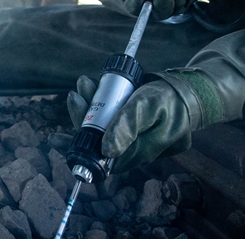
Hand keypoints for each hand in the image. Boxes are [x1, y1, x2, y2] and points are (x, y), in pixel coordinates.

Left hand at [70, 74, 195, 171]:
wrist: (189, 93)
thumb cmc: (169, 98)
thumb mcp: (148, 105)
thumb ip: (128, 125)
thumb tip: (107, 151)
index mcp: (140, 151)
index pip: (102, 158)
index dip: (78, 148)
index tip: (55, 139)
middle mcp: (136, 151)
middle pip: (99, 143)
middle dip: (82, 120)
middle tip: (74, 96)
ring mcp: (136, 141)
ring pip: (103, 131)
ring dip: (89, 110)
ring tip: (83, 87)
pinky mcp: (134, 130)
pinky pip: (111, 123)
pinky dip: (99, 108)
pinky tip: (90, 92)